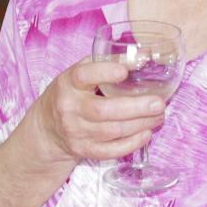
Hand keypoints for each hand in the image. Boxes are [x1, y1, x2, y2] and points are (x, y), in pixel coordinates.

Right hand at [31, 57, 165, 163]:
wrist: (47, 129)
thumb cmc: (71, 94)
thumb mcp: (79, 73)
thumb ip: (106, 62)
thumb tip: (143, 56)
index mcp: (69, 83)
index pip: (84, 76)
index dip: (105, 72)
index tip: (125, 71)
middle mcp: (70, 108)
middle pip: (103, 110)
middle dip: (136, 107)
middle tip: (159, 103)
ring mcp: (75, 131)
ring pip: (112, 131)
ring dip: (140, 124)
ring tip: (159, 115)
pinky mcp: (83, 150)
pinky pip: (110, 150)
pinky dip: (131, 143)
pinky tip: (147, 133)